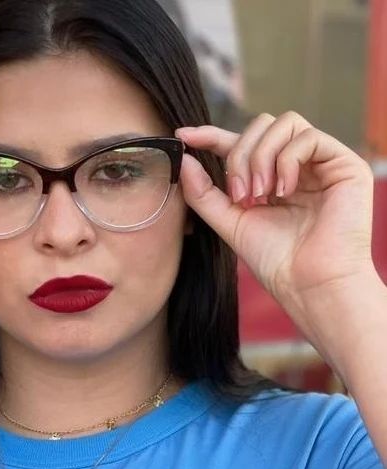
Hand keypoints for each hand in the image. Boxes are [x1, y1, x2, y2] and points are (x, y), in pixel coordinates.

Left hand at [174, 112, 375, 332]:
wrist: (308, 283)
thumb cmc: (274, 259)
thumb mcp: (229, 222)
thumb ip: (203, 193)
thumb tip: (183, 160)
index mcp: (270, 177)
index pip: (240, 143)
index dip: (211, 136)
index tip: (183, 136)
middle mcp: (296, 165)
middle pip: (261, 126)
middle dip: (240, 155)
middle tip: (240, 195)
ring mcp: (321, 163)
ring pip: (284, 124)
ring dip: (261, 158)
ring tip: (261, 195)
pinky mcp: (345, 164)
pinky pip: (309, 137)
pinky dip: (287, 161)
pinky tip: (283, 192)